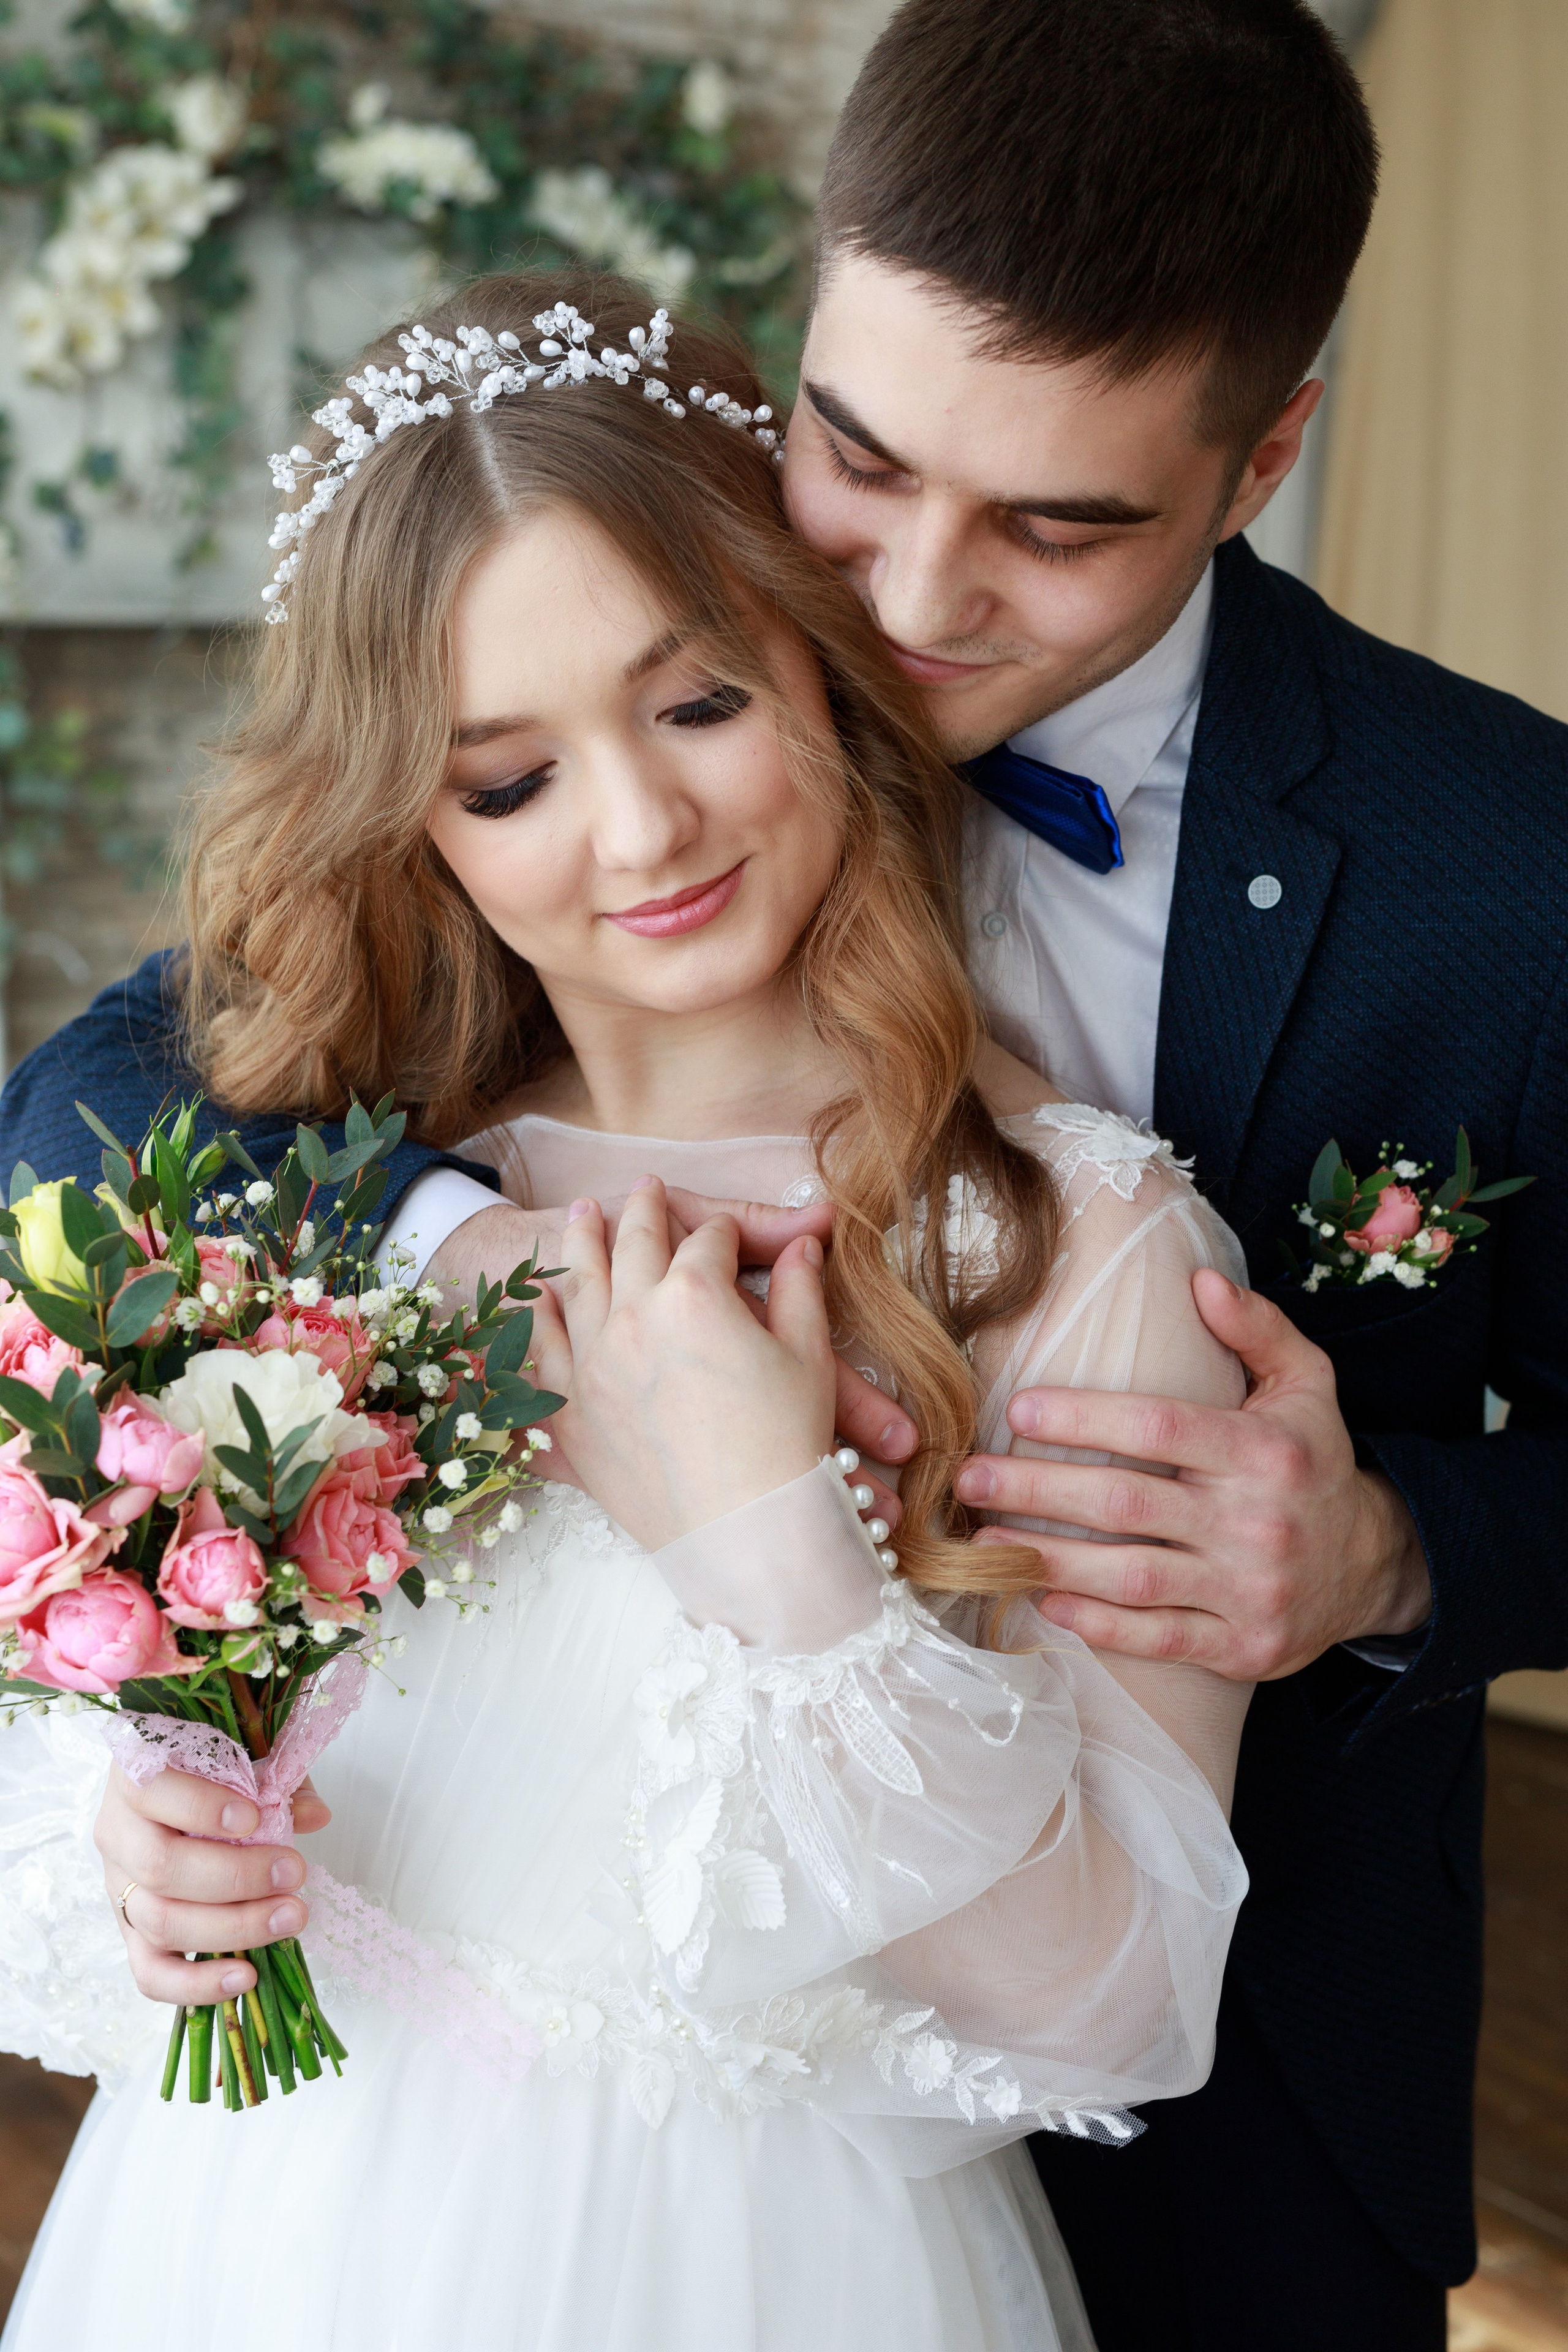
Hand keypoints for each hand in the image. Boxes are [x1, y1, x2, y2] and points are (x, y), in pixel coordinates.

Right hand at [94, 1766, 329, 2006]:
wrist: (178, 1789)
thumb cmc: (215, 1772)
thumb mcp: (249, 1758)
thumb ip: (278, 1780)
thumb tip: (314, 1816)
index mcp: (135, 1776)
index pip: (151, 1790)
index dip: (201, 1807)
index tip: (256, 1817)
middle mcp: (119, 1834)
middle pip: (160, 1866)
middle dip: (235, 1877)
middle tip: (294, 1873)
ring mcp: (121, 1888)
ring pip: (160, 1921)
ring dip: (232, 1926)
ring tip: (289, 1918)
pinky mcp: (133, 1932)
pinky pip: (150, 1973)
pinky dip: (196, 1984)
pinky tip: (245, 1977)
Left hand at [535, 1179, 837, 1550]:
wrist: (744, 1536)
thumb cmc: (787, 1448)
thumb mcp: (809, 1356)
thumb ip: (800, 1289)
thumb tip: (805, 1242)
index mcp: (696, 1293)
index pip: (710, 1238)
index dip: (726, 1229)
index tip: (728, 1228)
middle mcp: (634, 1315)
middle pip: (635, 1242)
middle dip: (644, 1208)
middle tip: (644, 1187)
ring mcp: (592, 1361)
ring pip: (579, 1281)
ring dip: (582, 1239)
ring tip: (583, 1212)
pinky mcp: (569, 1410)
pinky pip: (540, 1351)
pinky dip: (535, 1318)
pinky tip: (535, 1297)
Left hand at [955, 1269, 1431, 1679]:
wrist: (1376, 1566)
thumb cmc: (1315, 1462)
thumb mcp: (1307, 1383)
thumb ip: (1256, 1328)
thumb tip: (1199, 1281)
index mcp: (1263, 1450)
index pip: (1160, 1427)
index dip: (1085, 1418)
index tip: (1019, 1409)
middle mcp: (1255, 1521)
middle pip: (1128, 1504)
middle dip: (1037, 1489)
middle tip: (969, 1477)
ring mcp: (1249, 1590)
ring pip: (1133, 1577)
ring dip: (1049, 1560)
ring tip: (983, 1543)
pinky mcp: (1243, 1647)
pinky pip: (1159, 1638)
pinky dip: (1098, 1624)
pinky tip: (1044, 1600)